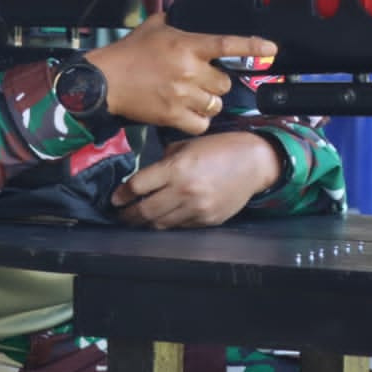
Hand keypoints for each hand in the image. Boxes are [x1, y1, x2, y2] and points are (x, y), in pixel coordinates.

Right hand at [84, 16, 275, 133]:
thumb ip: (174, 21)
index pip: (228, 44)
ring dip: (208, 103)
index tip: (272, 49)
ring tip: (192, 98)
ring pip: (215, 105)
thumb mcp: (153, 27)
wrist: (104, 81)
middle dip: (215, 84)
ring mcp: (183, 95)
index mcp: (188, 45)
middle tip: (200, 82)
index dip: (253, 46)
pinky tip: (188, 114)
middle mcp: (190, 70)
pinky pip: (201, 123)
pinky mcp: (173, 116)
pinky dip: (198, 121)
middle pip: (225, 84)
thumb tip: (184, 13)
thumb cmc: (128, 53)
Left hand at [112, 133, 279, 227]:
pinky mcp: (207, 220)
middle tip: (121, 215)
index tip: (116, 199)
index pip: (138, 186)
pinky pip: (180, 226)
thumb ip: (166, 160)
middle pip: (145, 210)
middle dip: (128, 215)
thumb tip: (148, 175)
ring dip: (146, 223)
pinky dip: (169, 223)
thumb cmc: (221, 148)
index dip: (122, 195)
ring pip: (160, 224)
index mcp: (177, 168)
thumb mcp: (189, 145)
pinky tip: (164, 219)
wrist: (255, 162)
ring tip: (139, 220)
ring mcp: (197, 209)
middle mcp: (185, 191)